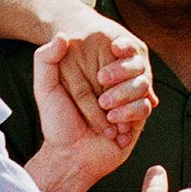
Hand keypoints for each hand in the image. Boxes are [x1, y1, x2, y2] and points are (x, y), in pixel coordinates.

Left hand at [31, 36, 140, 191]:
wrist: (69, 155)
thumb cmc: (56, 121)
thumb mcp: (44, 88)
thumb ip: (45, 60)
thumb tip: (61, 35)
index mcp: (98, 72)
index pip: (119, 50)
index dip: (122, 46)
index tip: (115, 47)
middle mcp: (116, 84)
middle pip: (136, 65)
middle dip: (121, 71)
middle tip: (102, 79)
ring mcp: (128, 101)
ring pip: (143, 84)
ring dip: (124, 93)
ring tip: (104, 107)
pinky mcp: (137, 119)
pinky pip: (145, 106)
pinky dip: (130, 112)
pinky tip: (114, 123)